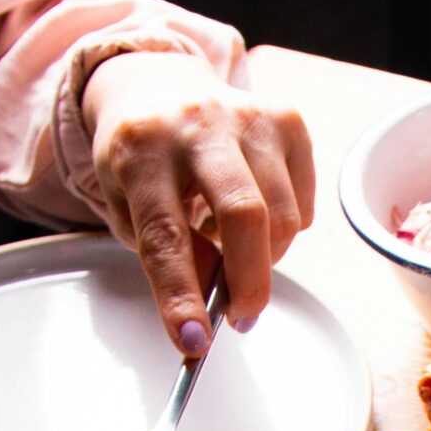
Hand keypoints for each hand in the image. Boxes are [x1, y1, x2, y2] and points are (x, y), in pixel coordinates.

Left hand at [82, 51, 314, 353]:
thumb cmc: (142, 161)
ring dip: (265, 261)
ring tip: (239, 260)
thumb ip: (168, 252)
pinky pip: (302, 203)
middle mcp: (197, 124)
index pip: (164, 235)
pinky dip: (284, 230)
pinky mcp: (287, 120)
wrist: (157, 87)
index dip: (180, 295)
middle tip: (240, 317)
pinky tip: (255, 217)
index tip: (193, 343)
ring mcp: (249, 117)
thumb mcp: (128, 206)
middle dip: (248, 284)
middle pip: (244, 215)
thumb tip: (219, 291)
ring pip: (282, 217)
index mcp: (141, 150)